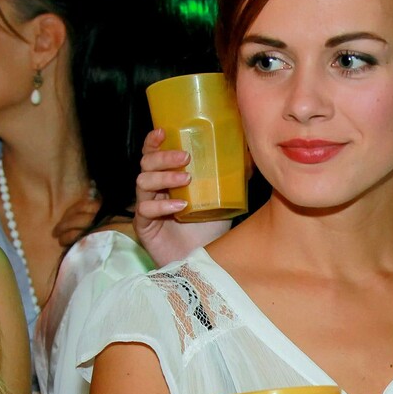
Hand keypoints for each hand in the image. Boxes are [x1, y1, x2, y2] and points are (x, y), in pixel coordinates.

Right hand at [133, 129, 232, 265]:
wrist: (205, 262)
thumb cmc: (211, 229)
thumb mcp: (223, 198)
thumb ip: (231, 176)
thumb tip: (250, 153)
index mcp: (166, 179)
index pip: (152, 154)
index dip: (153, 141)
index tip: (163, 131)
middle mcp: (153, 191)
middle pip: (146, 164)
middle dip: (164, 157)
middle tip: (186, 156)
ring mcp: (146, 208)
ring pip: (143, 183)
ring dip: (164, 177)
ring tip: (187, 179)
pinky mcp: (144, 227)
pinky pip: (145, 210)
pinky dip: (162, 205)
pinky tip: (180, 206)